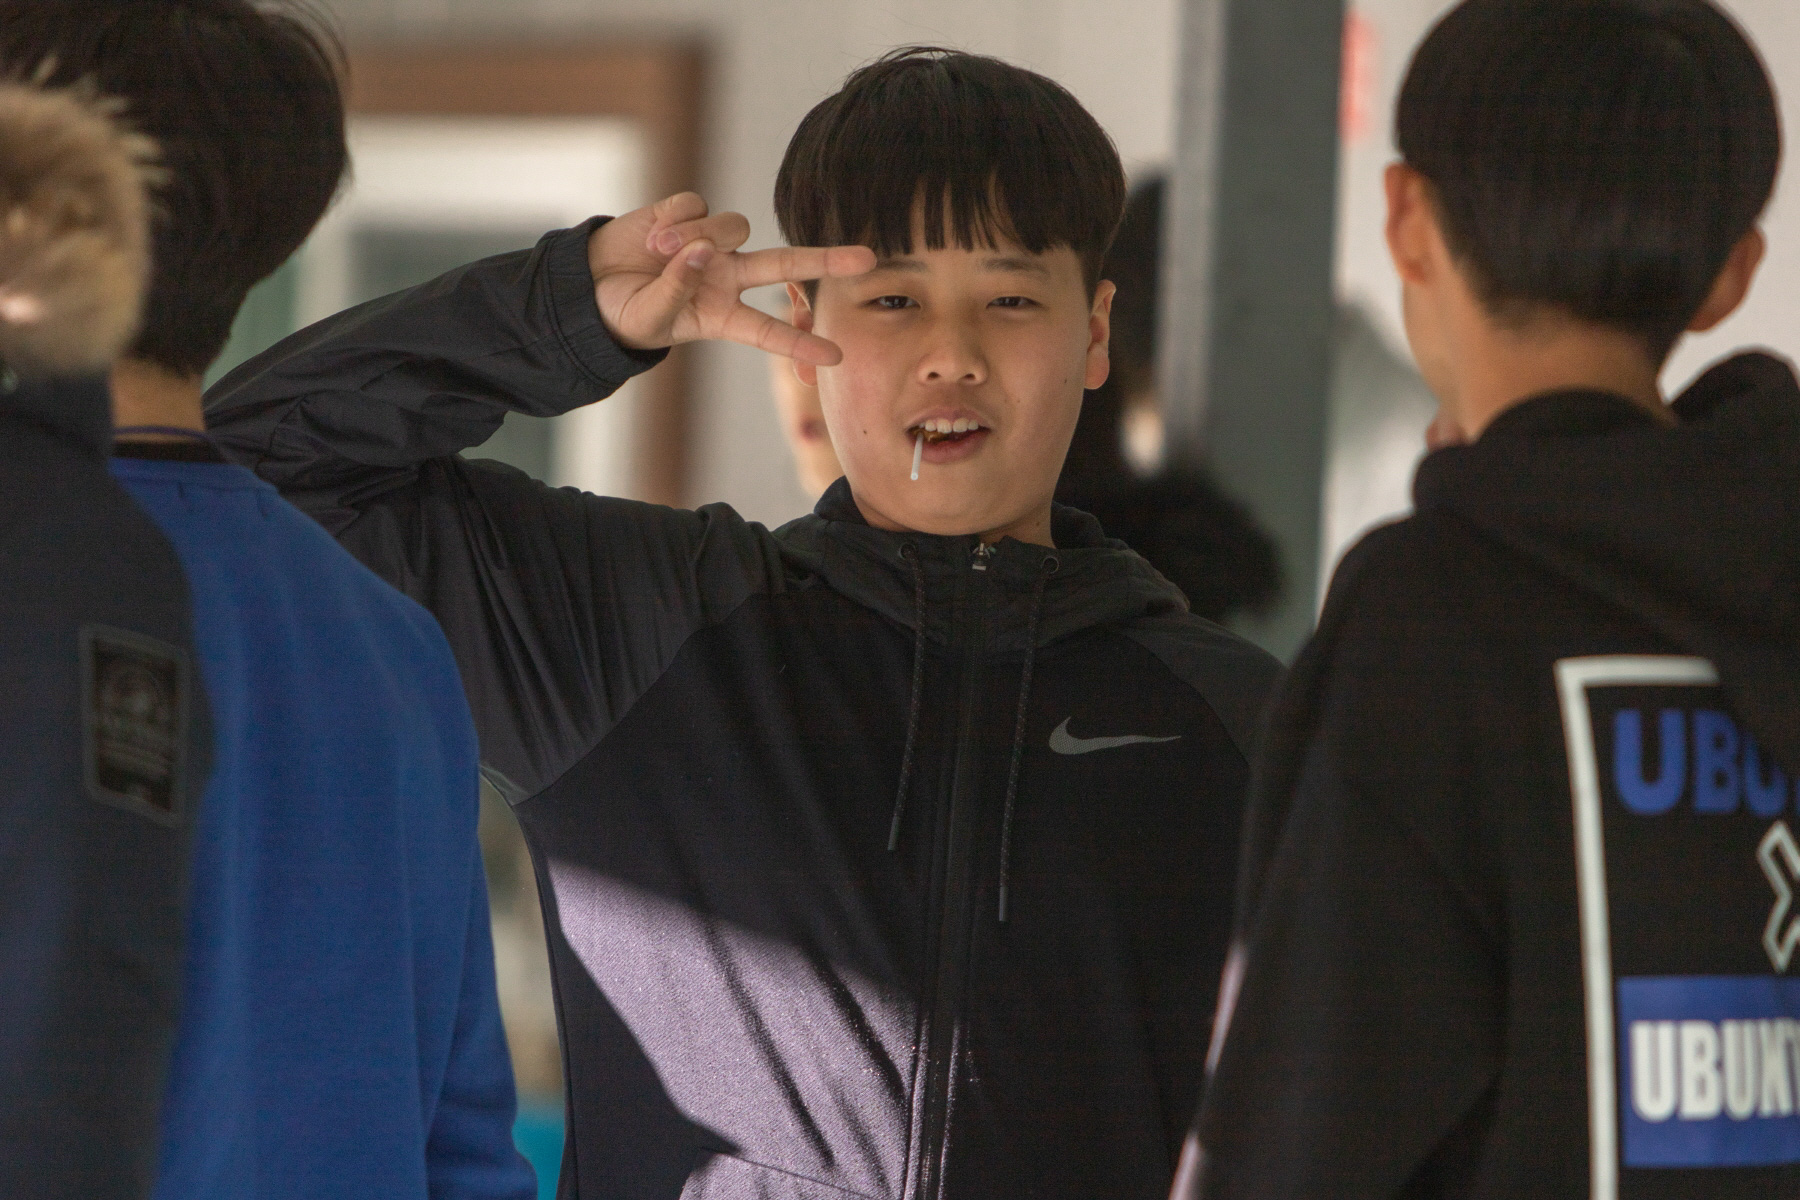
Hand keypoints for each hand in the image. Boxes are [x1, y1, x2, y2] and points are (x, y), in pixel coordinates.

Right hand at [588, 193, 874, 365]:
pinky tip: (653, 235)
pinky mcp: (688, 212)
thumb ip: (677, 289)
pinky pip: (697, 205)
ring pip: (733, 226)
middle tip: (868, 259)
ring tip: (660, 252)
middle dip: (826, 261)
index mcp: (722, 315)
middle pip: (786, 265)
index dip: (800, 344)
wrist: (590, 284)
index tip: (837, 357)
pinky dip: (675, 218)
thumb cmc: (625, 313)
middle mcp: (727, 277)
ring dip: (697, 235)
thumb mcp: (648, 318)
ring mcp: (711, 243)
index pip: (769, 331)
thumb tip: (701, 251)